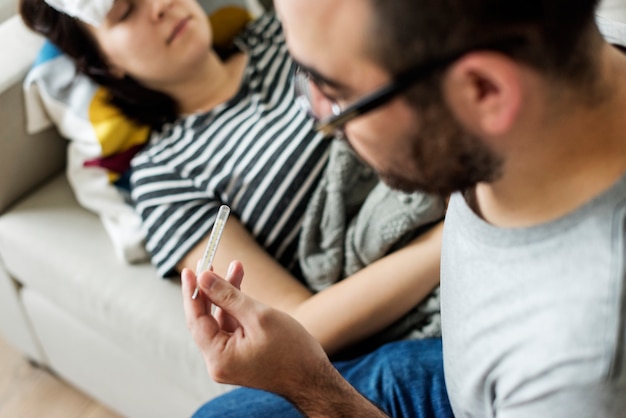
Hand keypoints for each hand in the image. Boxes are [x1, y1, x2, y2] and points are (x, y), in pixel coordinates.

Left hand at [181, 261, 330, 395]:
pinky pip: (232, 327)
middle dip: (210, 289)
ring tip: (236, 266)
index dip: (192, 292)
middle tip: (209, 261)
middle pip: (207, 319)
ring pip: (221, 320)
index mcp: (219, 357)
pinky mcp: (240, 356)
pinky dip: (236, 307)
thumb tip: (204, 278)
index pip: (196, 320)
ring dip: (227, 294)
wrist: (313, 378)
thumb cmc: (292, 350)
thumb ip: (228, 296)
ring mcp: (229, 360)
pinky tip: (241, 286)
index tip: (190, 269)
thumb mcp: (259, 316)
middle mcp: (219, 362)